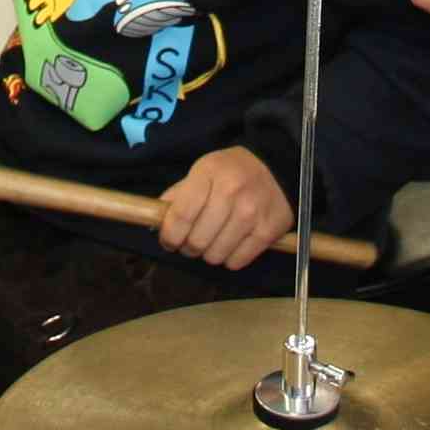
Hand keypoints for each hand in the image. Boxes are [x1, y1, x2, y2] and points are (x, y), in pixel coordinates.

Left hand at [155, 145, 290, 270]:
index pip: (180, 216)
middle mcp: (231, 192)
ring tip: (214, 240)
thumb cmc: (229, 171)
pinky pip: (237, 262)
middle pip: (197, 240)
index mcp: (209, 173)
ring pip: (215, 255)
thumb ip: (177, 196)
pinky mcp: (269, 231)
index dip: (169, 236)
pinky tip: (232, 242)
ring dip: (209, 253)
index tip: (169, 240)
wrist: (274, 167)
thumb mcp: (201, 171)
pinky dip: (230, 258)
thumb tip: (154, 224)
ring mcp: (252, 212)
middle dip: (189, 246)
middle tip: (193, 240)